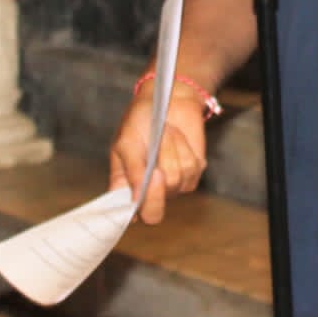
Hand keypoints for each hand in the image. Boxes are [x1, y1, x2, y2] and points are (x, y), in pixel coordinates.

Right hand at [108, 83, 208, 223]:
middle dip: (157, 190)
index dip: (135, 211)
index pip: (129, 216)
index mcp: (125, 188)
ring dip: (170, 152)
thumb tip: (135, 201)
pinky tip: (176, 138)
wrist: (168, 100)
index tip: (142, 192)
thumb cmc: (140, 120)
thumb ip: (131, 172)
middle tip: (155, 168)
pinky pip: (192, 170)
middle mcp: (148, 192)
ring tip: (163, 135)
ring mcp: (172, 186)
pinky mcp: (192, 174)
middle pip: (154, 213)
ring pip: (176, 181)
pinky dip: (184, 149)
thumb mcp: (127, 142)